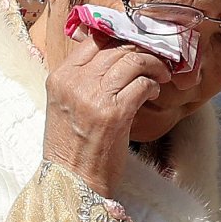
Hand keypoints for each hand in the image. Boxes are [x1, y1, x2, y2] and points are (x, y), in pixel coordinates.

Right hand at [43, 34, 172, 195]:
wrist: (72, 182)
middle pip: (116, 48)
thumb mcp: (65, 106)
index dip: (119, 39)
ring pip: (132, 60)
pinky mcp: (114, 113)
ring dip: (153, 65)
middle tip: (157, 59)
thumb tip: (109, 58)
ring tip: (161, 75)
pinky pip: (142, 84)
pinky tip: (155, 93)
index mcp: (60, 78)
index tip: (136, 46)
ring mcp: (94, 97)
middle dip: (141, 50)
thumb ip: (81, 80)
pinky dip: (153, 85)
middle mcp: (74, 82)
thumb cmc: (71, 148)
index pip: (93, 41)